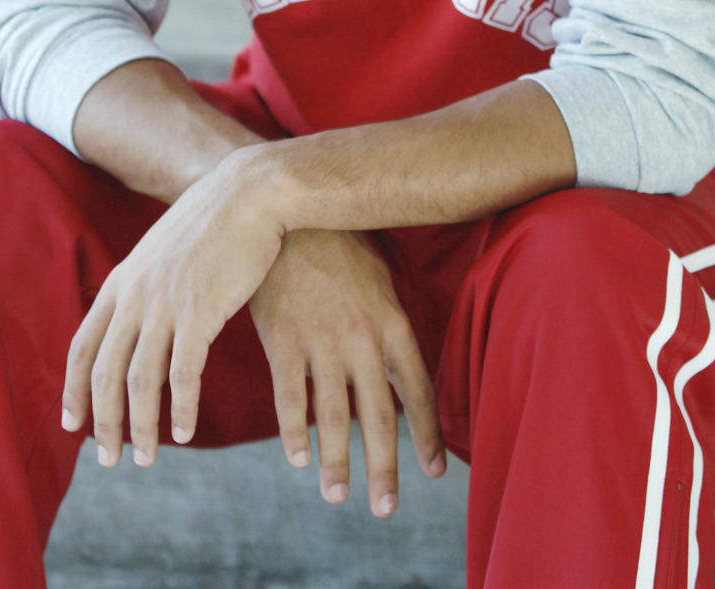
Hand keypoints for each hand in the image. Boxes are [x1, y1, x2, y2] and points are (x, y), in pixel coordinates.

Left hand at [61, 151, 282, 464]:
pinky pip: (183, 375)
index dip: (73, 390)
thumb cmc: (215, 223)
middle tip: (108, 459)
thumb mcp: (165, 250)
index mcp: (122, 282)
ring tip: (147, 458)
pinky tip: (184, 431)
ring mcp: (165, 304)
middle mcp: (134, 296)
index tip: (71, 425)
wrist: (249, 193)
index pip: (82, 346)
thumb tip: (142, 312)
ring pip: (139, 381)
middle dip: (102, 422)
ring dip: (141, 426)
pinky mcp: (200, 312)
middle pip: (104, 372)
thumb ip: (148, 283)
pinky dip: (179, 409)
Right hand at [249, 229, 445, 516]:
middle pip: (379, 418)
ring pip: (334, 418)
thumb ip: (391, 317)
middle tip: (385, 508)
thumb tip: (403, 357)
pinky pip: (291, 400)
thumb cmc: (338, 235)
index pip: (417, 391)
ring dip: (338, 463)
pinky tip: (299, 458)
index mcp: (392, 320)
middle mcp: (362, 339)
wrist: (287, 207)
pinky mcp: (283, 339)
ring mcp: (322, 341)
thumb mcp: (380, 271)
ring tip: (339, 495)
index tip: (432, 473)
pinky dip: (295, 434)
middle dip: (384, 470)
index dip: (426, 436)